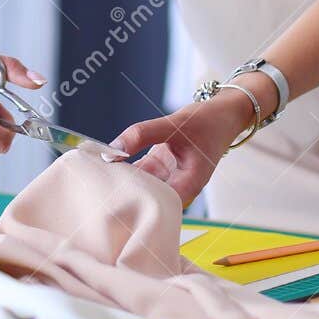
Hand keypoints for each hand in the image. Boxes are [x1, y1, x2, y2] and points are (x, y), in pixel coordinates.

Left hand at [110, 88, 261, 204]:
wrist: (223, 114)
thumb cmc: (207, 120)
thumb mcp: (174, 123)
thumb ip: (143, 134)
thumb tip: (112, 148)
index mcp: (189, 184)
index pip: (158, 204)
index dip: (135, 203)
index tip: (111, 197)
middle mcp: (179, 186)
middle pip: (147, 198)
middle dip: (123, 193)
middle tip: (95, 188)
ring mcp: (169, 177)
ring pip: (141, 185)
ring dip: (122, 179)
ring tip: (95, 177)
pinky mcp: (161, 168)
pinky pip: (140, 172)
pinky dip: (126, 168)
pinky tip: (106, 164)